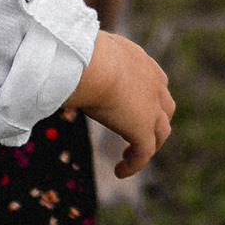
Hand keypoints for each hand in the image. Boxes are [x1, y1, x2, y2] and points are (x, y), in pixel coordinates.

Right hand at [67, 26, 175, 178]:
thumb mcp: (85, 53)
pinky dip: (134, 164)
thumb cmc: (79, 54)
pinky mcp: (143, 128)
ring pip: (161, 132)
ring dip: (149, 144)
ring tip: (129, 156)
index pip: (154, 80)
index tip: (131, 107)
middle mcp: (152, 82)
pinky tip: (120, 172)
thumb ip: (81, 63)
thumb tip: (58, 67)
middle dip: (155, 120)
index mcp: (140, 61)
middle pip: (165, 107)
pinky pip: (144, 152)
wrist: (92, 65)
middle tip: (137, 132)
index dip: (147, 96)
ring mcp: (152, 107)